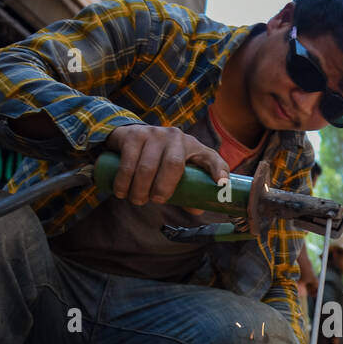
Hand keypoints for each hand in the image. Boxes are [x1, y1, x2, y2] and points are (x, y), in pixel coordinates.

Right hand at [105, 124, 228, 205]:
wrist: (132, 136)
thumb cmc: (161, 159)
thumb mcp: (178, 172)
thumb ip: (188, 190)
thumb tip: (197, 210)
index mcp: (194, 148)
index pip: (211, 158)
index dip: (218, 170)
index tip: (221, 184)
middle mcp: (177, 137)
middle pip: (174, 165)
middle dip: (163, 188)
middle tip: (155, 201)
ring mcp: (155, 133)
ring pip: (148, 167)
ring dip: (139, 189)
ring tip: (136, 199)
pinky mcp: (135, 134)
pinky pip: (129, 161)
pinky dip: (123, 181)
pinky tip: (121, 192)